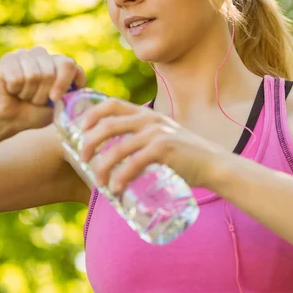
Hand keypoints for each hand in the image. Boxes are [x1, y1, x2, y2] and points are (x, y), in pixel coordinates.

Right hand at [0, 46, 86, 133]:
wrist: (9, 120)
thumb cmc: (35, 113)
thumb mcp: (59, 107)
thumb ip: (71, 95)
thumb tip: (79, 85)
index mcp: (58, 64)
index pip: (69, 65)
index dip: (64, 83)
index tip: (55, 99)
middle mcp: (43, 56)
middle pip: (51, 72)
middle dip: (43, 94)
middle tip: (35, 100)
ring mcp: (25, 55)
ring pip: (34, 75)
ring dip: (29, 94)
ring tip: (24, 95)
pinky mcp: (8, 59)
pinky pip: (17, 77)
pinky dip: (15, 90)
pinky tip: (12, 90)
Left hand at [79, 97, 227, 194]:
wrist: (213, 164)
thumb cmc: (184, 156)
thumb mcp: (162, 137)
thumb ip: (143, 138)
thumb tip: (115, 154)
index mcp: (146, 114)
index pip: (111, 104)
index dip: (91, 114)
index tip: (79, 130)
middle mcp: (149, 120)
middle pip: (107, 126)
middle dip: (88, 143)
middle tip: (82, 159)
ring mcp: (156, 134)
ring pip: (117, 149)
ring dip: (102, 167)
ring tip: (99, 182)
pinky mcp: (164, 151)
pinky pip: (133, 164)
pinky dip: (120, 178)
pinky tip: (115, 188)